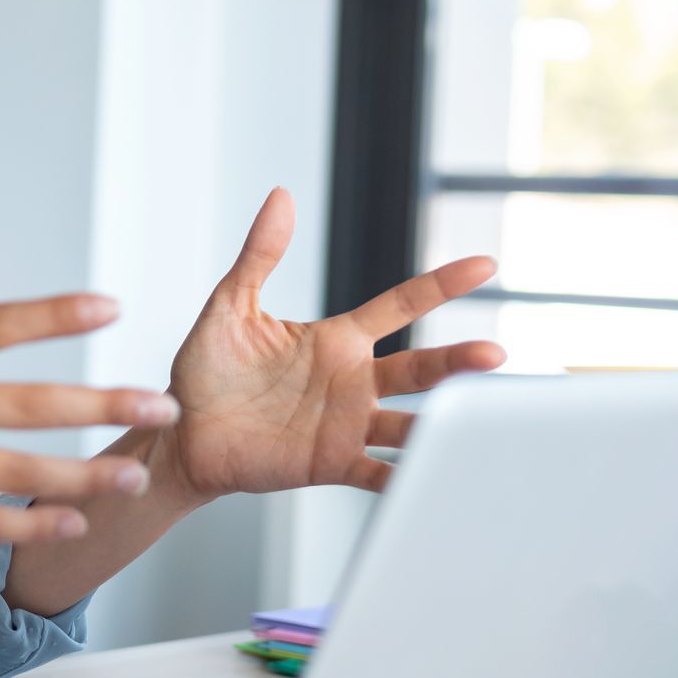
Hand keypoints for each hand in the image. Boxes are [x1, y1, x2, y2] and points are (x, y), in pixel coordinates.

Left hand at [163, 187, 504, 498]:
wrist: (184, 435)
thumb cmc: (207, 372)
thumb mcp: (230, 307)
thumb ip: (259, 256)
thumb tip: (280, 196)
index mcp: (336, 340)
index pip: (400, 306)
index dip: (441, 285)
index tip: (485, 265)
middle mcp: (352, 381)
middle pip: (419, 368)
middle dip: (458, 362)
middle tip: (494, 355)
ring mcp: (346, 425)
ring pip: (409, 423)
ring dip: (442, 426)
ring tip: (477, 425)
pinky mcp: (331, 463)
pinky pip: (377, 474)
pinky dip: (405, 479)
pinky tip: (430, 480)